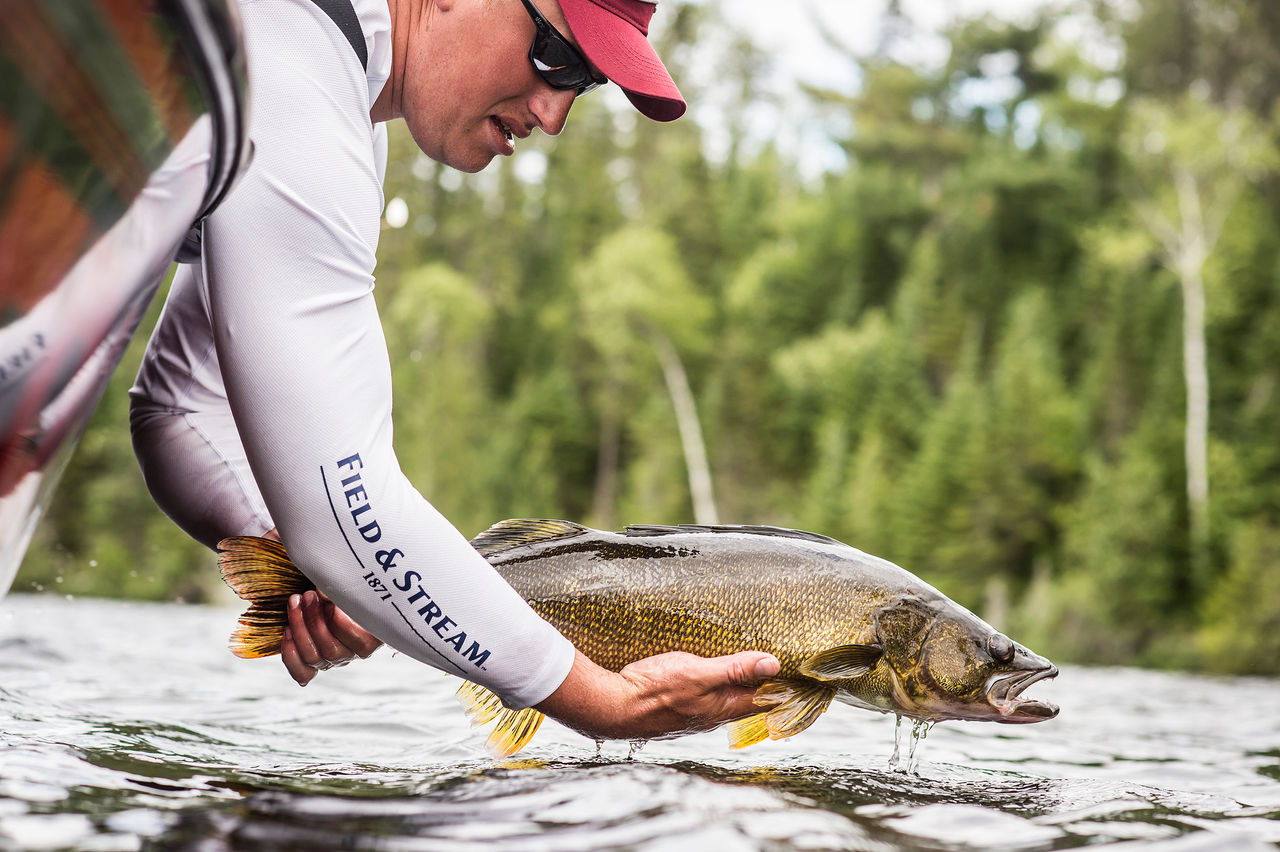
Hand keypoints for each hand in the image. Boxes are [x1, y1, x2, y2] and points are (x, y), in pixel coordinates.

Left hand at [281, 590, 383, 685]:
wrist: (343, 595)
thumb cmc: (352, 590)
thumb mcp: (355, 587)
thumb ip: (345, 590)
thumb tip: (323, 591)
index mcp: (373, 638)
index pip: (360, 642)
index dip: (340, 624)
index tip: (329, 601)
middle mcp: (353, 653)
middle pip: (331, 651)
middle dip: (314, 621)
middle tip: (308, 597)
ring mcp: (333, 660)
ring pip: (313, 657)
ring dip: (299, 628)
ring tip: (295, 604)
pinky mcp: (316, 662)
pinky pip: (302, 671)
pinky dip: (291, 655)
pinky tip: (288, 633)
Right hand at [535, 649, 780, 740]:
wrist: (612, 706)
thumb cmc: (655, 691)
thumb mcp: (699, 673)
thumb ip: (735, 669)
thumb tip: (773, 664)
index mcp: (724, 706)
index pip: (766, 698)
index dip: (784, 683)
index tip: (800, 668)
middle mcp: (713, 713)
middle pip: (748, 697)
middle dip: (765, 680)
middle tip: (781, 657)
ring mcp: (695, 711)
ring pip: (727, 695)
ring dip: (740, 679)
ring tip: (752, 658)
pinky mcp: (678, 705)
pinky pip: (706, 693)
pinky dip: (716, 680)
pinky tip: (711, 667)